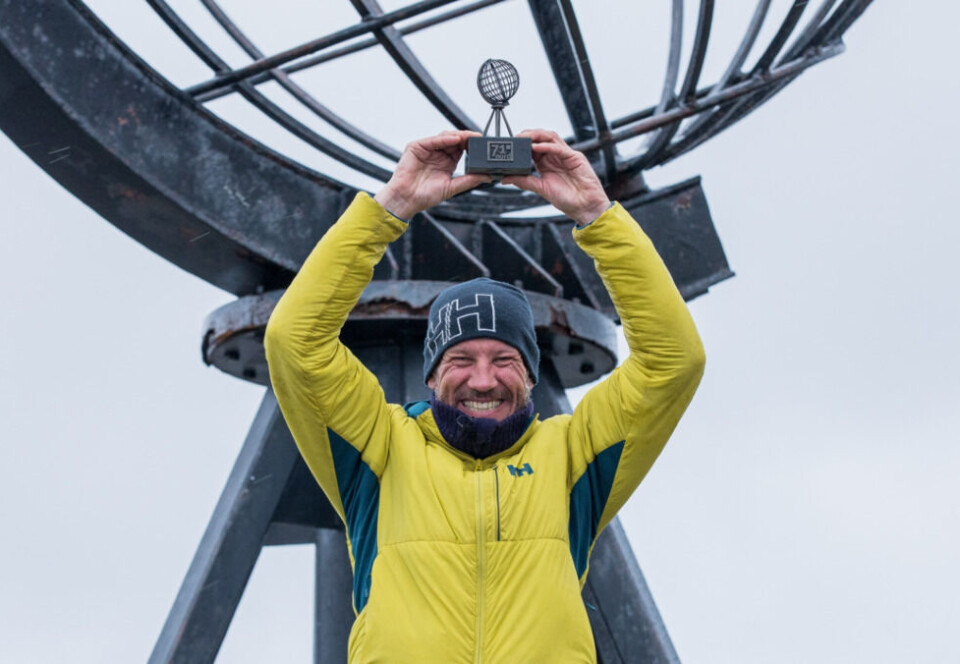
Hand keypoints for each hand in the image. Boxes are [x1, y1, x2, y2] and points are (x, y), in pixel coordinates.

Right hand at [375, 131, 490, 218]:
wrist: (406, 200)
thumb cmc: (425, 196)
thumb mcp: (452, 187)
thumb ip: (469, 180)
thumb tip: (488, 177)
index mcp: (447, 163)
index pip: (462, 149)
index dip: (472, 146)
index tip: (484, 145)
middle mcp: (438, 154)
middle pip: (455, 140)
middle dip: (467, 139)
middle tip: (480, 138)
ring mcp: (427, 149)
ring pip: (445, 137)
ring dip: (458, 136)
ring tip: (470, 137)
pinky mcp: (416, 147)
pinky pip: (433, 140)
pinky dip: (444, 138)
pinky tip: (455, 139)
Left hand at [502, 129, 610, 225]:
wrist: (585, 207)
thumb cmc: (568, 200)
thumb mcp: (541, 189)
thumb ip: (524, 181)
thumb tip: (505, 178)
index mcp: (547, 163)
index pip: (533, 147)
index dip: (523, 143)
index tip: (511, 144)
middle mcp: (556, 157)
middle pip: (542, 138)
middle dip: (529, 135)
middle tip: (516, 137)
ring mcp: (566, 155)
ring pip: (551, 137)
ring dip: (537, 135)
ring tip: (525, 138)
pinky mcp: (575, 158)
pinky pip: (559, 148)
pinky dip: (547, 146)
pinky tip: (537, 147)